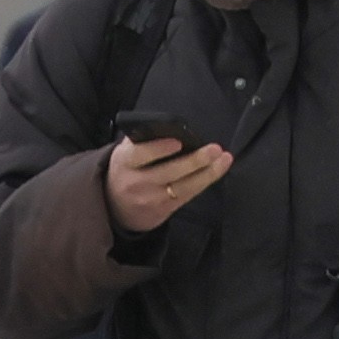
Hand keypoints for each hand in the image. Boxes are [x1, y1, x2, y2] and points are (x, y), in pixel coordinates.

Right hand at [106, 135, 230, 233]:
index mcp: (125, 162)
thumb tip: (170, 128)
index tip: (177, 141)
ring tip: (223, 159)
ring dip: (207, 173)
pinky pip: (188, 194)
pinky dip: (205, 181)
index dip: (159, 149)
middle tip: (213, 149)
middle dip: (194, 161)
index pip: (140, 154)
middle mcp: (137, 182)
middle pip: (168, 172)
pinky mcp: (165, 210)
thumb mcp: (125, 154)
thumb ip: (142, 141)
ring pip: (183, 186)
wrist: (115, 207)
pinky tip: (218, 169)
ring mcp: (152, 199)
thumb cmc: (126, 170)